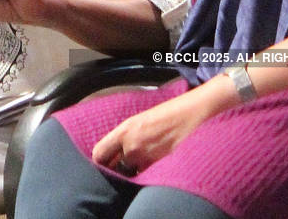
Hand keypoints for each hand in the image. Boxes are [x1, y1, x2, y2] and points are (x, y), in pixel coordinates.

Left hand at [92, 81, 225, 175]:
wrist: (189, 113)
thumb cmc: (164, 113)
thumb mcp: (139, 120)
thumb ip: (126, 136)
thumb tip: (115, 150)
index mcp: (124, 130)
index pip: (99, 153)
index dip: (99, 161)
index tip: (102, 162)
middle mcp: (132, 145)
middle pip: (113, 167)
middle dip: (114, 168)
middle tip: (118, 165)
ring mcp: (145, 156)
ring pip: (129, 172)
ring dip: (130, 171)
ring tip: (137, 163)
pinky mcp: (158, 164)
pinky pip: (144, 174)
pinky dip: (144, 173)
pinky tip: (150, 165)